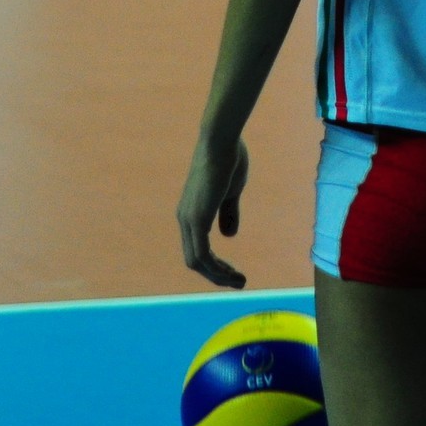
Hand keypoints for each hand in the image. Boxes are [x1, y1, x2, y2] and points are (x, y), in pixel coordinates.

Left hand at [177, 135, 251, 288]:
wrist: (222, 141)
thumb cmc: (229, 159)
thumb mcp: (231, 192)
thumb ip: (228, 213)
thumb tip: (228, 236)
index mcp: (191, 212)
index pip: (198, 248)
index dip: (215, 264)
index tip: (234, 272)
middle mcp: (185, 219)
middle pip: (194, 260)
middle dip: (216, 275)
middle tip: (238, 283)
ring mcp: (189, 219)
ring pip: (197, 261)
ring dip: (218, 276)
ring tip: (239, 282)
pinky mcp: (197, 218)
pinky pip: (202, 254)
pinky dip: (216, 268)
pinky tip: (231, 272)